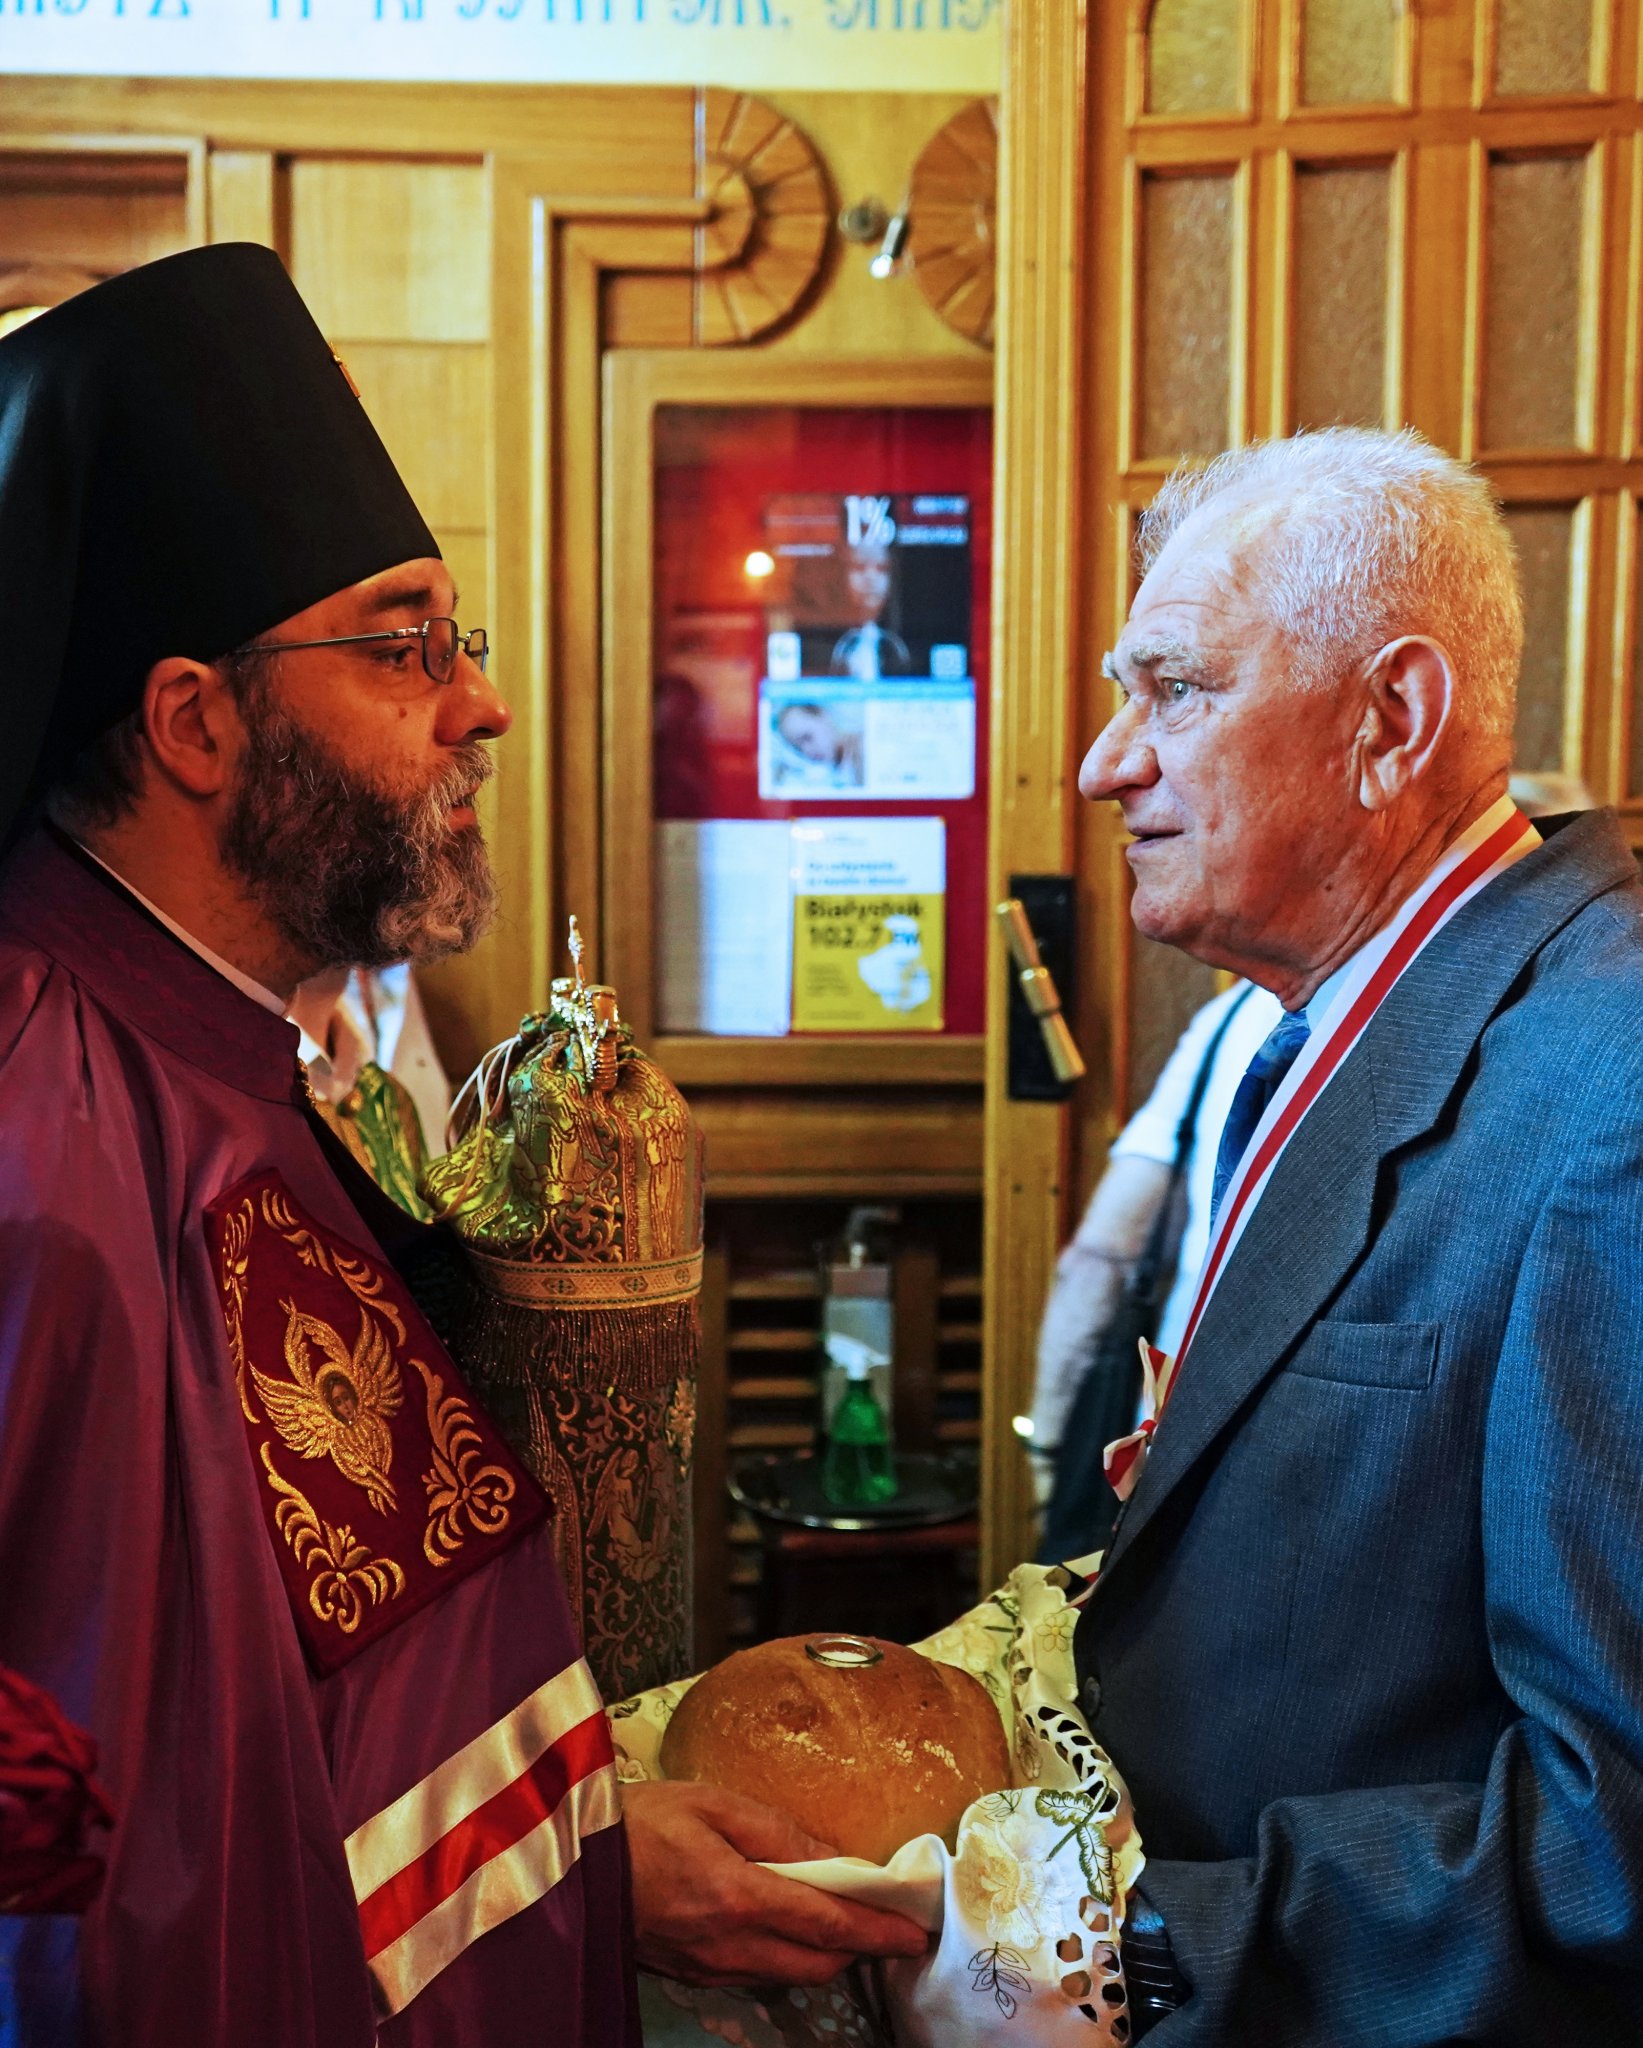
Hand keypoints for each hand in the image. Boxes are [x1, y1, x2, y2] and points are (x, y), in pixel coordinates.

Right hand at [622, 1779, 929, 1987]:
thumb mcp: (713, 1802)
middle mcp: (731, 1946)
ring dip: (826, 1954)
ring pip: (791, 1974)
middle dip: (859, 1947)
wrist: (570, 1863)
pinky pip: (759, 1974)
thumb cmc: (640, 1819)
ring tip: (845, 1921)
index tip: (916, 1932)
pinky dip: (788, 1956)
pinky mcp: (693, 1974)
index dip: (878, 1929)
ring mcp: (710, 1968)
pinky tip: (789, 1927)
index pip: (829, 1923)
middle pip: (819, 1962)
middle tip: (885, 1920)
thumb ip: (778, 1831)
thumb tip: (835, 1858)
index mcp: (739, 1897)